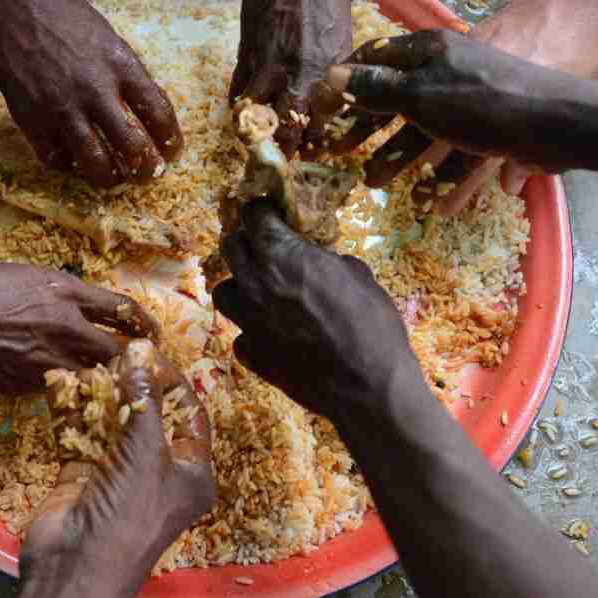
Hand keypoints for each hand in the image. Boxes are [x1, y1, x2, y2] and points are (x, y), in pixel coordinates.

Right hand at [0, 0, 182, 186]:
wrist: (5, 7)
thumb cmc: (57, 11)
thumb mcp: (105, 33)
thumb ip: (123, 69)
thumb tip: (140, 101)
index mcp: (120, 64)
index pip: (158, 112)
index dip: (170, 138)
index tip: (172, 149)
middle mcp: (95, 91)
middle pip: (132, 146)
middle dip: (147, 168)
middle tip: (149, 173)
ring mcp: (62, 109)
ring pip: (96, 162)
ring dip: (111, 177)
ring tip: (115, 179)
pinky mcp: (32, 120)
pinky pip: (56, 159)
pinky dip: (69, 165)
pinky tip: (74, 160)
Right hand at [0, 261, 155, 393]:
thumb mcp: (24, 278)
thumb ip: (59, 298)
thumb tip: (81, 315)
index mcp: (64, 292)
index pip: (124, 310)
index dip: (145, 324)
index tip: (153, 333)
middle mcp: (63, 328)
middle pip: (118, 352)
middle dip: (133, 362)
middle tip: (141, 368)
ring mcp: (44, 360)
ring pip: (90, 377)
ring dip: (100, 379)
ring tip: (107, 382)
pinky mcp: (23, 385)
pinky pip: (54, 387)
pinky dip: (61, 386)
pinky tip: (56, 384)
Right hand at [22, 340, 214, 578]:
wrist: (75, 570)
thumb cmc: (129, 514)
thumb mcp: (146, 451)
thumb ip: (143, 398)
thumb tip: (140, 350)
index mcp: (190, 473)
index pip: (189, 414)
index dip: (172, 381)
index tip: (149, 350)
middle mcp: (157, 472)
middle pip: (148, 415)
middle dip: (132, 383)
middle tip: (113, 351)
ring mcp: (117, 474)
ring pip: (111, 422)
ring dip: (98, 393)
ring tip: (87, 361)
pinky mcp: (81, 476)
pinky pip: (79, 434)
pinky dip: (70, 410)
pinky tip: (60, 381)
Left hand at [213, 201, 423, 423]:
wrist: (369, 387)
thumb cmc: (373, 325)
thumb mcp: (359, 276)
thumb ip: (328, 260)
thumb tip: (321, 258)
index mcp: (282, 255)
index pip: (254, 215)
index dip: (263, 211)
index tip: (271, 213)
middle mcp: (255, 283)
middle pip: (231, 247)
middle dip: (246, 241)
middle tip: (265, 247)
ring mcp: (248, 321)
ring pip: (224, 291)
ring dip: (240, 286)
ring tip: (262, 292)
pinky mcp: (251, 354)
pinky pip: (241, 335)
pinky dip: (253, 331)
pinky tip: (274, 334)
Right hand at [231, 0, 353, 153]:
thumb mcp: (344, 32)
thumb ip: (333, 69)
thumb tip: (327, 96)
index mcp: (331, 72)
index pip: (322, 125)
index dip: (317, 143)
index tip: (314, 152)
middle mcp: (300, 75)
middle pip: (289, 131)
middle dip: (286, 151)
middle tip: (283, 159)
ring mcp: (269, 65)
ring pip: (257, 118)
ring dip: (256, 133)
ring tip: (258, 141)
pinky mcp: (245, 52)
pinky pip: (238, 92)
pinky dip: (240, 106)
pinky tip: (245, 111)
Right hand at [349, 0, 597, 214]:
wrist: (559, 122)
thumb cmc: (482, 102)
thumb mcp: (420, 95)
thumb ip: (376, 88)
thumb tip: (332, 75)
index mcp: (427, 49)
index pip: (372, 57)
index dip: (344, 80)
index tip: (319, 109)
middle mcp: (446, 67)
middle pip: (394, 94)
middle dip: (365, 126)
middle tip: (339, 154)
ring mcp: (469, 97)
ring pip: (422, 126)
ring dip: (397, 156)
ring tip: (374, 184)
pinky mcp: (491, 125)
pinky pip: (455, 147)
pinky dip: (439, 172)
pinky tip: (429, 199)